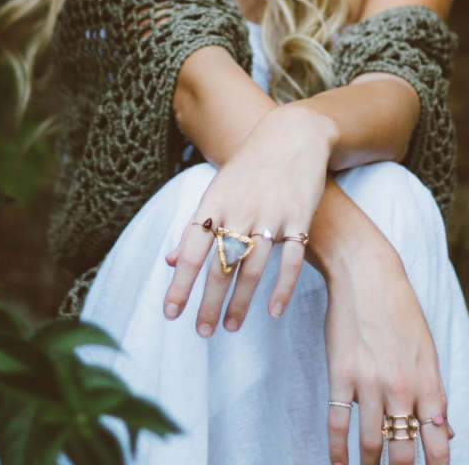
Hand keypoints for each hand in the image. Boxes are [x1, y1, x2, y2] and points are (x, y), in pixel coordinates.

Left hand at [163, 104, 336, 335]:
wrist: (291, 136)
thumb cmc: (247, 169)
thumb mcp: (215, 193)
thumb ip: (194, 229)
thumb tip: (169, 262)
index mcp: (213, 205)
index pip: (190, 253)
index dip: (179, 285)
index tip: (170, 314)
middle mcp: (238, 212)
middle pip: (219, 266)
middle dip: (208, 303)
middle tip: (201, 332)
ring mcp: (269, 215)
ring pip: (252, 268)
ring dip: (240, 302)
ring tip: (231, 327)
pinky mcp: (299, 218)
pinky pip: (291, 260)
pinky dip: (282, 288)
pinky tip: (274, 312)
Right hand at [324, 233, 453, 464]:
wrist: (365, 275)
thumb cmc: (398, 309)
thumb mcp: (426, 349)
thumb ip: (433, 392)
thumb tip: (445, 430)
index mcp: (428, 381)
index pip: (437, 439)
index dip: (435, 464)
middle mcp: (403, 387)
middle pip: (404, 448)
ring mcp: (370, 382)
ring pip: (372, 441)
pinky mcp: (341, 374)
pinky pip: (339, 422)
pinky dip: (338, 449)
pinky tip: (338, 462)